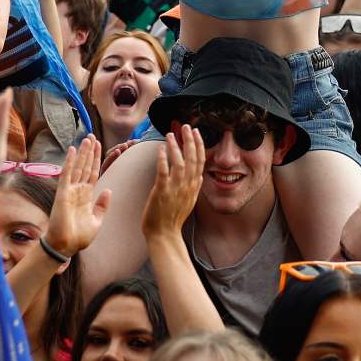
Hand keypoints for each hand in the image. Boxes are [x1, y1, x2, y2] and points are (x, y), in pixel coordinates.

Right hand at [46, 136, 109, 260]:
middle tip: (92, 136)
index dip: (96, 159)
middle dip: (90, 152)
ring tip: (87, 138)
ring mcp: (70, 190)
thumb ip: (102, 206)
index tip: (100, 146)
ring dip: (82, 153)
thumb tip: (108, 190)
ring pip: (78, 167)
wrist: (66, 246)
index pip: (93, 173)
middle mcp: (78, 190)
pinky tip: (72, 150)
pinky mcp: (62, 193)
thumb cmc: (79, 237)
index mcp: (86, 196)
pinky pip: (67, 174)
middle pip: (86, 166)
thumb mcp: (97, 220)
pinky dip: (70, 162)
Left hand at [143, 127, 205, 244]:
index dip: (199, 144)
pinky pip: (163, 172)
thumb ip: (193, 187)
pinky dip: (163, 160)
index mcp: (194, 186)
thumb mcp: (189, 200)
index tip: (196, 132)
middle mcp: (187, 186)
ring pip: (179, 162)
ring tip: (171, 134)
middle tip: (186, 126)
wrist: (164, 234)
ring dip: (176, 146)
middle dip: (190, 140)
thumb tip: (198, 176)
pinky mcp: (162, 192)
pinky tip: (161, 149)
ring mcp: (175, 189)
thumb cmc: (173, 218)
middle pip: (192, 158)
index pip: (200, 161)